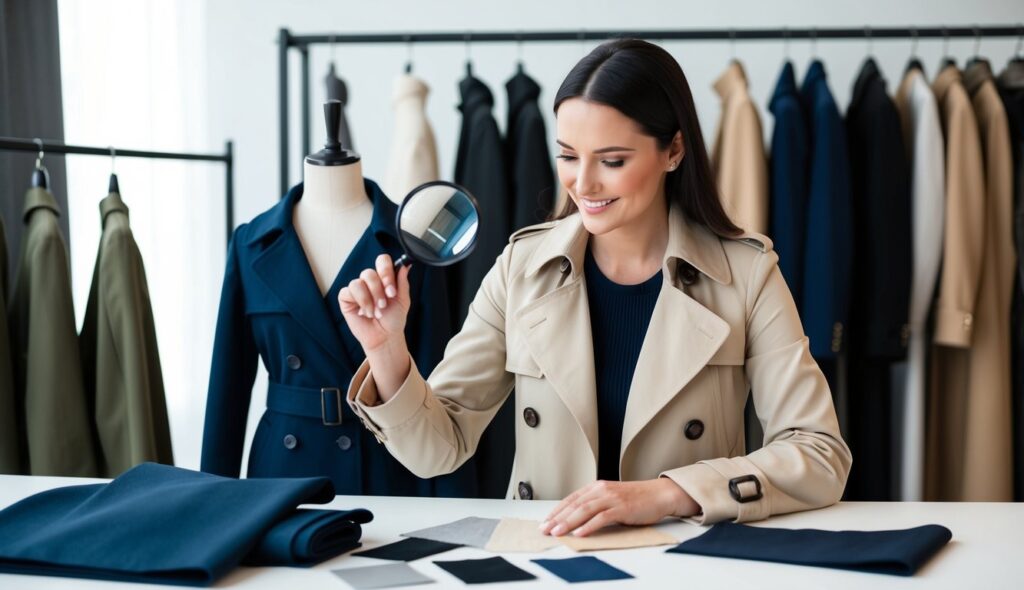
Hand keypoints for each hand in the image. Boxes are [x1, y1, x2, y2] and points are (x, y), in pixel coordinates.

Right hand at [338, 254, 410, 351]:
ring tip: (376, 312)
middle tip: (384, 304)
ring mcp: (357, 289)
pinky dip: (361, 302)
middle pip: (369, 272)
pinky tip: (366, 313)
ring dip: (370, 299)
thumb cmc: (393, 319)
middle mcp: (370, 281)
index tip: (392, 290)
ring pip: (359, 281)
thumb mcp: (403, 300)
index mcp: (384, 278)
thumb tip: (404, 265)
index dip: (386, 272)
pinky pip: (349, 290)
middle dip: (379, 290)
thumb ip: (403, 282)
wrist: (385, 337)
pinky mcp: (346, 297)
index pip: (382, 261)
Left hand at [540, 478, 699, 537]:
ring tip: (557, 533)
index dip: (556, 511)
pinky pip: (602, 517)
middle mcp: (602, 489)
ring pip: (584, 510)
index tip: (545, 522)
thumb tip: (576, 519)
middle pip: (574, 505)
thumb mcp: (611, 498)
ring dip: (568, 522)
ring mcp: (612, 498)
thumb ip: (596, 504)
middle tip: (545, 530)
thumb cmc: (636, 499)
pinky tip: (580, 533)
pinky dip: (589, 525)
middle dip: (557, 518)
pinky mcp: (622, 507)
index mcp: (597, 487)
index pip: (571, 499)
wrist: (659, 494)